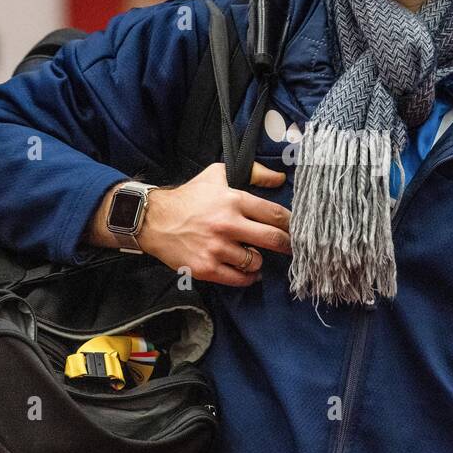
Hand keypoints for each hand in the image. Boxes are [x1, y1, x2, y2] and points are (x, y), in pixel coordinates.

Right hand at [90, 162, 290, 285]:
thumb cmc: (190, 196)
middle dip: (287, 245)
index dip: (291, 224)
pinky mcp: (207, 268)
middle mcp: (227, 224)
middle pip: (273, 240)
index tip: (298, 229)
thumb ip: (253, 172)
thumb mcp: (218, 174)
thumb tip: (279, 179)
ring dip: (259, 260)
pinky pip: (239, 279)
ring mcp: (217, 248)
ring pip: (255, 261)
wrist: (155, 220)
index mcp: (233, 200)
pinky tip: (248, 272)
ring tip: (255, 256)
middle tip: (291, 248)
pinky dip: (248, 277)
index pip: (274, 214)